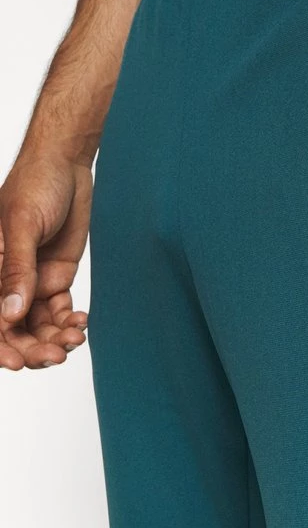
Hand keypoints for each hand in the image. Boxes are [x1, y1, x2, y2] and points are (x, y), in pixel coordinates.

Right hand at [0, 151, 91, 369]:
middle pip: (12, 328)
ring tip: (74, 340)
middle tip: (56, 355)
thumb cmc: (35, 185)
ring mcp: (30, 281)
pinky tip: (80, 323)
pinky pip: (58, 310)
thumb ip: (16, 271)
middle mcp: (5, 280)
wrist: (67, 165)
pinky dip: (68, 321)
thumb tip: (10, 315)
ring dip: (53, 337)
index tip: (19, 363)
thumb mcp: (22, 226)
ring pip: (37, 324)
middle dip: (32, 347)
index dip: (0, 345)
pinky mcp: (54, 276)